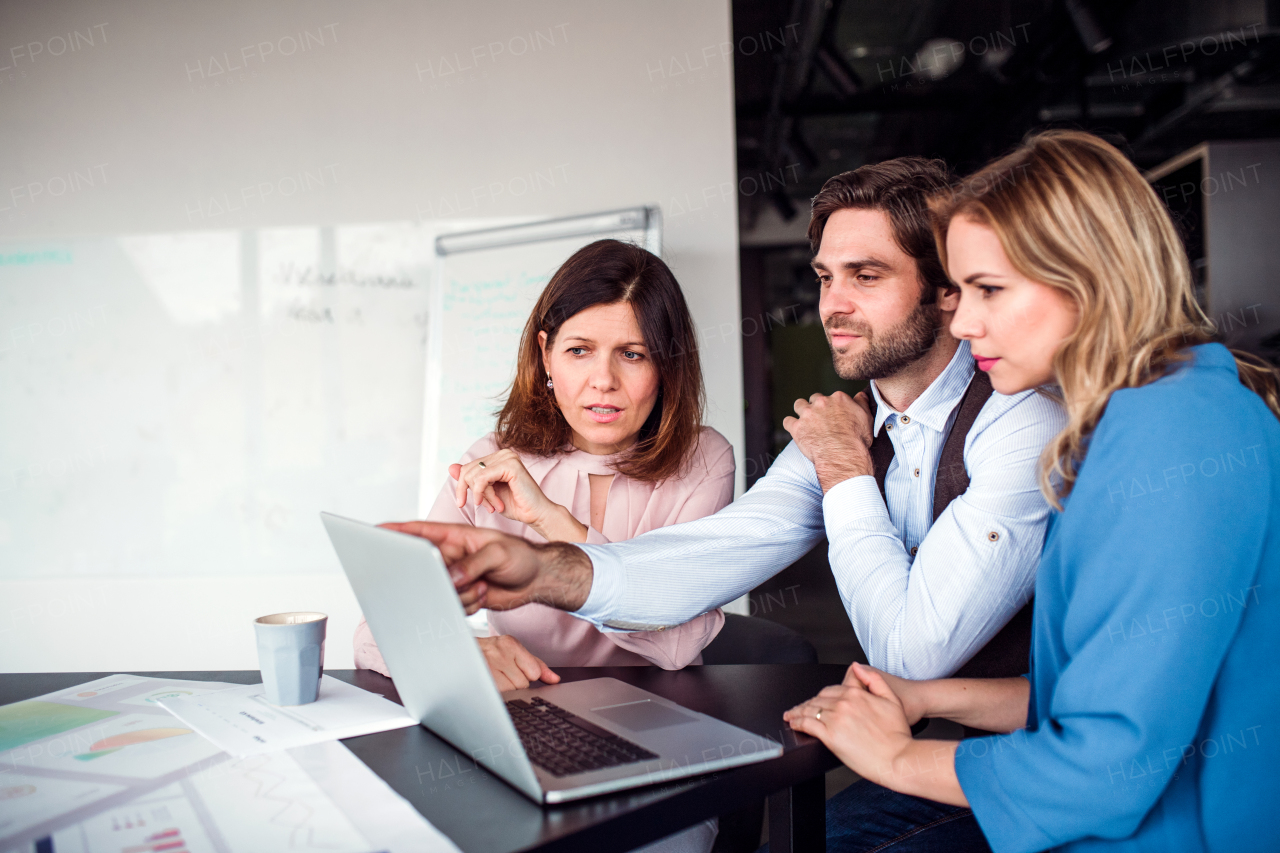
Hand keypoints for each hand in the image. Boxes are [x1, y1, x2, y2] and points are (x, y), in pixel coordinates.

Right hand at [379, 521, 592, 614]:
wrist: (537, 579)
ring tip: (483, 584)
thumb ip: (472, 563)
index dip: (397, 531)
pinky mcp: (461, 596)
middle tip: (452, 580)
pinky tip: (484, 594)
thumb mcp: (499, 553)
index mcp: (455, 537)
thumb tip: (450, 577)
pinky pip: (452, 607)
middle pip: (424, 569)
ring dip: (461, 594)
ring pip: (439, 593)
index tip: (376, 531)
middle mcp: (450, 557)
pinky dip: (468, 605)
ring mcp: (455, 577)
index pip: (421, 532)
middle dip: (434, 579)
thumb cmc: (521, 556)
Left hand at [452, 450, 567, 536]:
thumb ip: (470, 480)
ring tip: (493, 506)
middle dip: (470, 492)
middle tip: (484, 506)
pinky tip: (494, 504)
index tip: (469, 503)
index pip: (467, 467)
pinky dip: (483, 494)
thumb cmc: (516, 505)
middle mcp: (503, 453)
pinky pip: (482, 479)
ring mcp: (508, 457)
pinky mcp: (510, 465)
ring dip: (480, 495)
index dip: (463, 487)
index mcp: (498, 457)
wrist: (536, 515)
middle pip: (467, 470)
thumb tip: (451, 467)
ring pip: (473, 474)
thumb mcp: (486, 493)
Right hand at [478, 635, 560, 690]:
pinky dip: (494, 694)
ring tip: (492, 679)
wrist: (456, 655)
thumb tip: (555, 679)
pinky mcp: (478, 680)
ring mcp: (486, 666)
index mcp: (509, 643)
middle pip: (523, 683)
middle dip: (513, 683)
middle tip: (499, 674)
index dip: (525, 675)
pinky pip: (499, 696)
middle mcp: (498, 652)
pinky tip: (487, 684)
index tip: (513, 670)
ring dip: (503, 690)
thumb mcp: (511, 653)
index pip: (534, 672)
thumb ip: (535, 665)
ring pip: (512, 691)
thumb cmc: (487, 655)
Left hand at [782, 390, 874, 491]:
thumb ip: (862, 403)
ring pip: (798, 405)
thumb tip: (860, 395)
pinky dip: (791, 425)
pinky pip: (787, 421)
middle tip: (820, 420)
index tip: (833, 415)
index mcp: (838, 398)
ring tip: (805, 421)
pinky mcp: (797, 427)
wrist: (843, 456)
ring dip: (801, 411)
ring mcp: (807, 414)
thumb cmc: (857, 440)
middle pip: (814, 399)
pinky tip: (795, 430)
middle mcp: (821, 402)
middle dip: (816, 407)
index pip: (832, 397)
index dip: (832, 406)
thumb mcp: (867, 418)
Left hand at [783, 662, 914, 786]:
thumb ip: (874, 680)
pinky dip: (797, 722)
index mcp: (856, 694)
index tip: (816, 700)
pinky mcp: (830, 736)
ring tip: (791, 715)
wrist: (899, 758)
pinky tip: (793, 723)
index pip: (831, 690)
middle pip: (818, 699)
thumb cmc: (897, 735)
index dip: (821, 696)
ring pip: (810, 710)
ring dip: (798, 712)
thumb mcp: (891, 699)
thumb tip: (856, 667)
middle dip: (807, 704)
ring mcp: (836, 719)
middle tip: (800, 709)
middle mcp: (844, 703)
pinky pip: (808, 725)